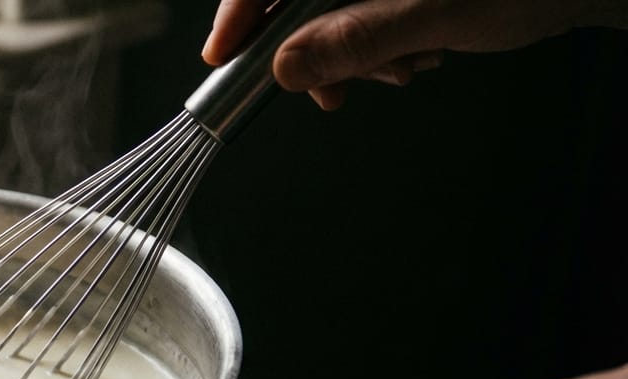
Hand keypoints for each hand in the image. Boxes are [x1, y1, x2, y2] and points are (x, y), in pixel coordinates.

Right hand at [202, 0, 627, 108]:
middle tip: (335, 90)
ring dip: (352, 54)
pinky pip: (356, 14)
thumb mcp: (435, 12)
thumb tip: (287, 67)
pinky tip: (414, 55)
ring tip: (401, 68)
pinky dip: (376, 45)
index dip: (238, 13)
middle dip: (311, 49)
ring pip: (325, 11)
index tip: (222, 57)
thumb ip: (358, 37)